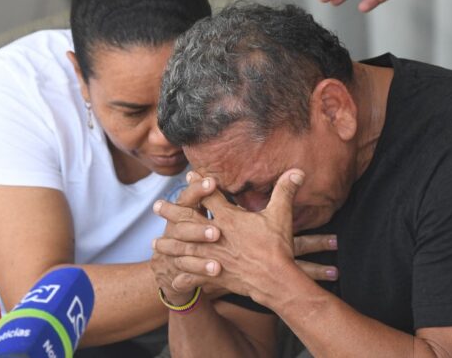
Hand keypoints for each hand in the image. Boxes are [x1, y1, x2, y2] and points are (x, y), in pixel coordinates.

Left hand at [153, 169, 306, 303]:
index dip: (199, 185)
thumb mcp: (281, 216)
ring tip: (155, 243)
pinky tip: (171, 277)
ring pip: (184, 249)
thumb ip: (285, 191)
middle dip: (171, 212)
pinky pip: (193, 276)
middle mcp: (215, 235)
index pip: (210, 197)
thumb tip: (297, 170)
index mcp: (229, 218)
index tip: (189, 176)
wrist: (275, 280)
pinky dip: (181, 277)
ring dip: (169, 245)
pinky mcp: (214, 275)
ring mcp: (212, 256)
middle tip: (157, 206)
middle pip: (188, 220)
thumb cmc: (277, 247)